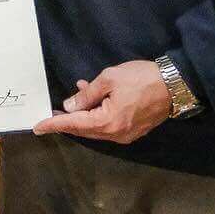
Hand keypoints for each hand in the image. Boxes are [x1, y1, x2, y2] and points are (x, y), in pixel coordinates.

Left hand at [32, 60, 171, 143]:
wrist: (176, 84)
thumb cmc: (141, 78)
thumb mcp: (109, 79)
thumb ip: (88, 94)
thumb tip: (70, 105)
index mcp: (108, 122)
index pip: (74, 124)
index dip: (54, 124)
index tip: (38, 126)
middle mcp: (116, 134)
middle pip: (84, 130)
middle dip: (67, 121)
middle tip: (51, 113)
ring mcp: (126, 135)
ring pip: (96, 128)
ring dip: (83, 115)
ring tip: (73, 100)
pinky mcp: (134, 130)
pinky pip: (108, 125)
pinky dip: (97, 114)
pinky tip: (93, 99)